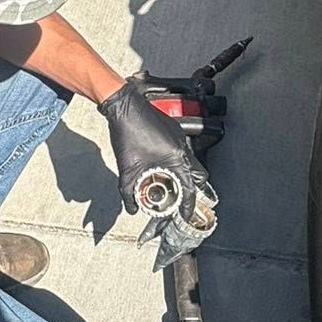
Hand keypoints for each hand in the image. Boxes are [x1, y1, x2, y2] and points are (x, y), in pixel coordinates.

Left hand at [99, 79, 210, 218]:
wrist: (123, 106)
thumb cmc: (126, 132)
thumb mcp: (126, 168)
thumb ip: (129, 191)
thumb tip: (132, 207)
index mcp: (175, 158)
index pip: (189, 188)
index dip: (187, 205)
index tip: (184, 214)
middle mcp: (182, 148)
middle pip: (197, 176)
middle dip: (191, 189)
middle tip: (179, 199)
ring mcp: (179, 139)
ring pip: (190, 163)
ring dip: (182, 175)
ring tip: (168, 184)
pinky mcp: (173, 132)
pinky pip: (181, 152)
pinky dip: (175, 163)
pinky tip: (161, 166)